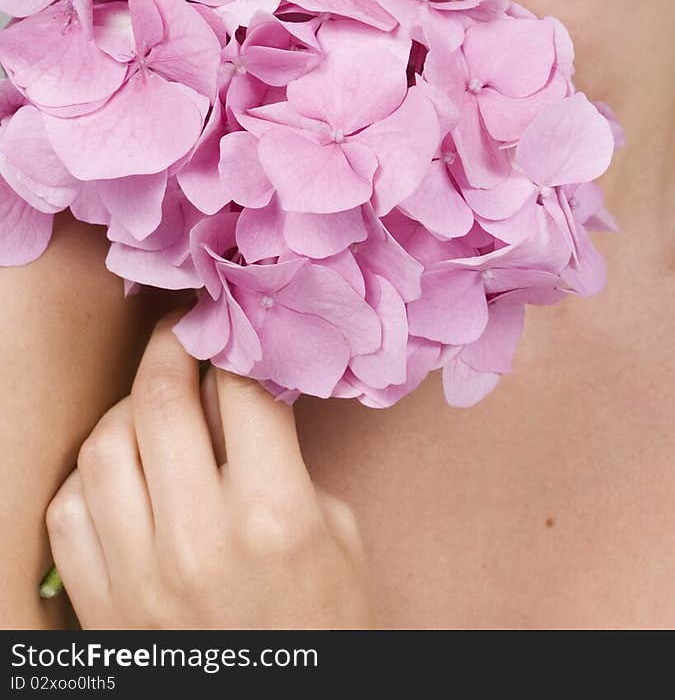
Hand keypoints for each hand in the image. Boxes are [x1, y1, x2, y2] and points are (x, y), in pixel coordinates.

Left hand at [44, 310, 375, 628]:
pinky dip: (90, 476)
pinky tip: (124, 472)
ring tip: (156, 405)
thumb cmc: (328, 627)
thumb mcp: (337, 533)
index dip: (236, 338)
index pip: (239, 386)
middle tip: (186, 330)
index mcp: (273, 516)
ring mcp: (138, 579)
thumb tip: (241, 386)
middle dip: (173, 345)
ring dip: (128, 409)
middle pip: (160, 398)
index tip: (236, 317)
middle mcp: (197, 541)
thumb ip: (285, 456)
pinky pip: (67, 511)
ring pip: (103, 446)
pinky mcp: (100, 610)